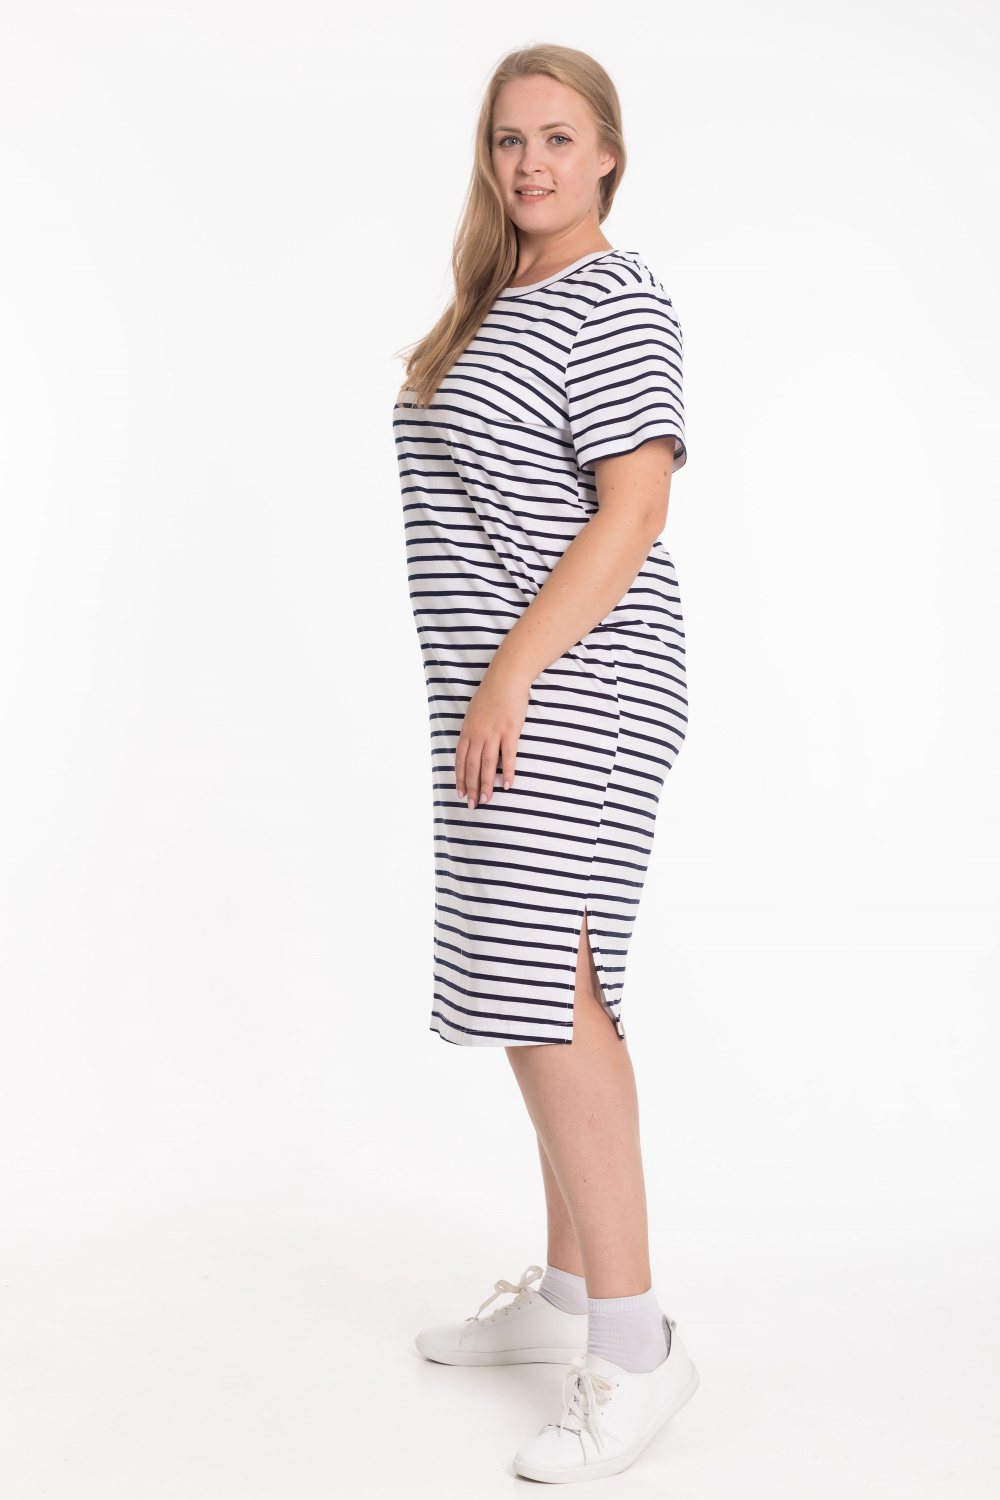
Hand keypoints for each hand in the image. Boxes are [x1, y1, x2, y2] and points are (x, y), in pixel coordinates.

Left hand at [455, 664, 530, 807]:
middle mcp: (477, 734)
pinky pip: (508, 756)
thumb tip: (472, 746)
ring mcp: (494, 733)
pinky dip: (508, 772)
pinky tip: (507, 785)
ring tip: (486, 801)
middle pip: (471, 766)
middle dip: (471, 788)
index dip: (459, 778)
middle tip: (472, 805)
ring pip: (487, 765)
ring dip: (485, 785)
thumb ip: (472, 730)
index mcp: (467, 730)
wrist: (506, 678)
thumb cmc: (491, 693)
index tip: (460, 793)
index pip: (460, 759)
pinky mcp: (510, 731)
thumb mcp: (474, 712)